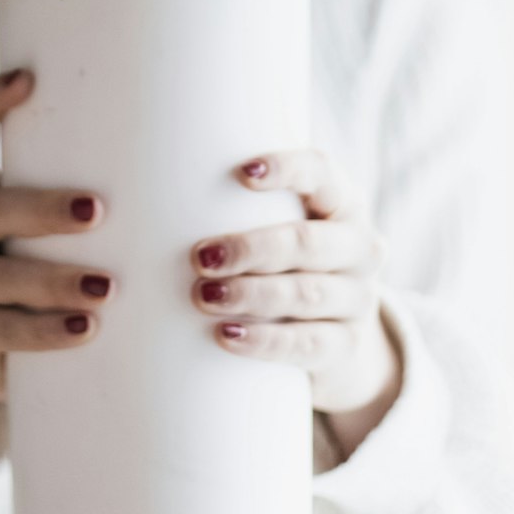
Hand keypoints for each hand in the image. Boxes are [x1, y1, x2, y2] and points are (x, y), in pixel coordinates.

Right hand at [0, 68, 113, 428]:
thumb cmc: (27, 251)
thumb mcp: (30, 211)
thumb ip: (70, 179)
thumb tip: (172, 140)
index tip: (28, 78)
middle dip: (42, 210)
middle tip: (96, 211)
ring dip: (53, 281)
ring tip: (106, 288)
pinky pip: (3, 330)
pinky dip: (45, 330)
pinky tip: (85, 327)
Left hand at [190, 149, 401, 450]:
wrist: (338, 332)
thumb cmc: (290, 259)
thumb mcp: (285, 223)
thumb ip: (242, 203)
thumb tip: (152, 178)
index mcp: (343, 201)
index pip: (322, 172)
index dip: (287, 169)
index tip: (241, 173)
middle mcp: (361, 246)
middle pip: (308, 242)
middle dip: (252, 248)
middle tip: (200, 256)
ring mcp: (359, 298)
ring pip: (306, 294)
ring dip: (252, 295)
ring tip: (203, 296)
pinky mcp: (347, 344)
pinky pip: (307, 344)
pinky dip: (265, 342)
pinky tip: (227, 336)